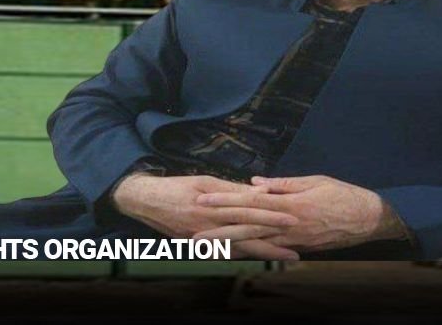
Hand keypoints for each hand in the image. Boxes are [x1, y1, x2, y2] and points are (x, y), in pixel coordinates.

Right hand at [112, 173, 299, 259]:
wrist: (146, 202)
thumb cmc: (176, 187)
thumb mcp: (204, 180)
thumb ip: (232, 188)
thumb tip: (260, 190)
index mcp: (213, 207)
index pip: (249, 212)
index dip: (271, 216)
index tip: (293, 219)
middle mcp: (210, 226)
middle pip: (247, 235)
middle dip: (273, 242)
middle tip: (296, 248)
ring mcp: (204, 240)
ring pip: (239, 249)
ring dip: (263, 254)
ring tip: (285, 258)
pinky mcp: (198, 247)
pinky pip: (224, 254)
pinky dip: (242, 258)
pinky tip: (258, 261)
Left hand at [192, 175, 401, 252]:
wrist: (369, 219)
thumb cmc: (343, 195)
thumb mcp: (314, 181)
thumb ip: (282, 185)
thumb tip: (254, 184)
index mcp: (288, 204)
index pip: (248, 202)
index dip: (224, 201)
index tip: (203, 200)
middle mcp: (288, 225)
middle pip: (247, 227)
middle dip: (219, 231)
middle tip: (194, 236)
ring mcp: (294, 240)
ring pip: (257, 244)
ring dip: (231, 247)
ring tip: (209, 251)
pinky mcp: (300, 249)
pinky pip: (272, 252)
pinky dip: (253, 255)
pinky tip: (237, 257)